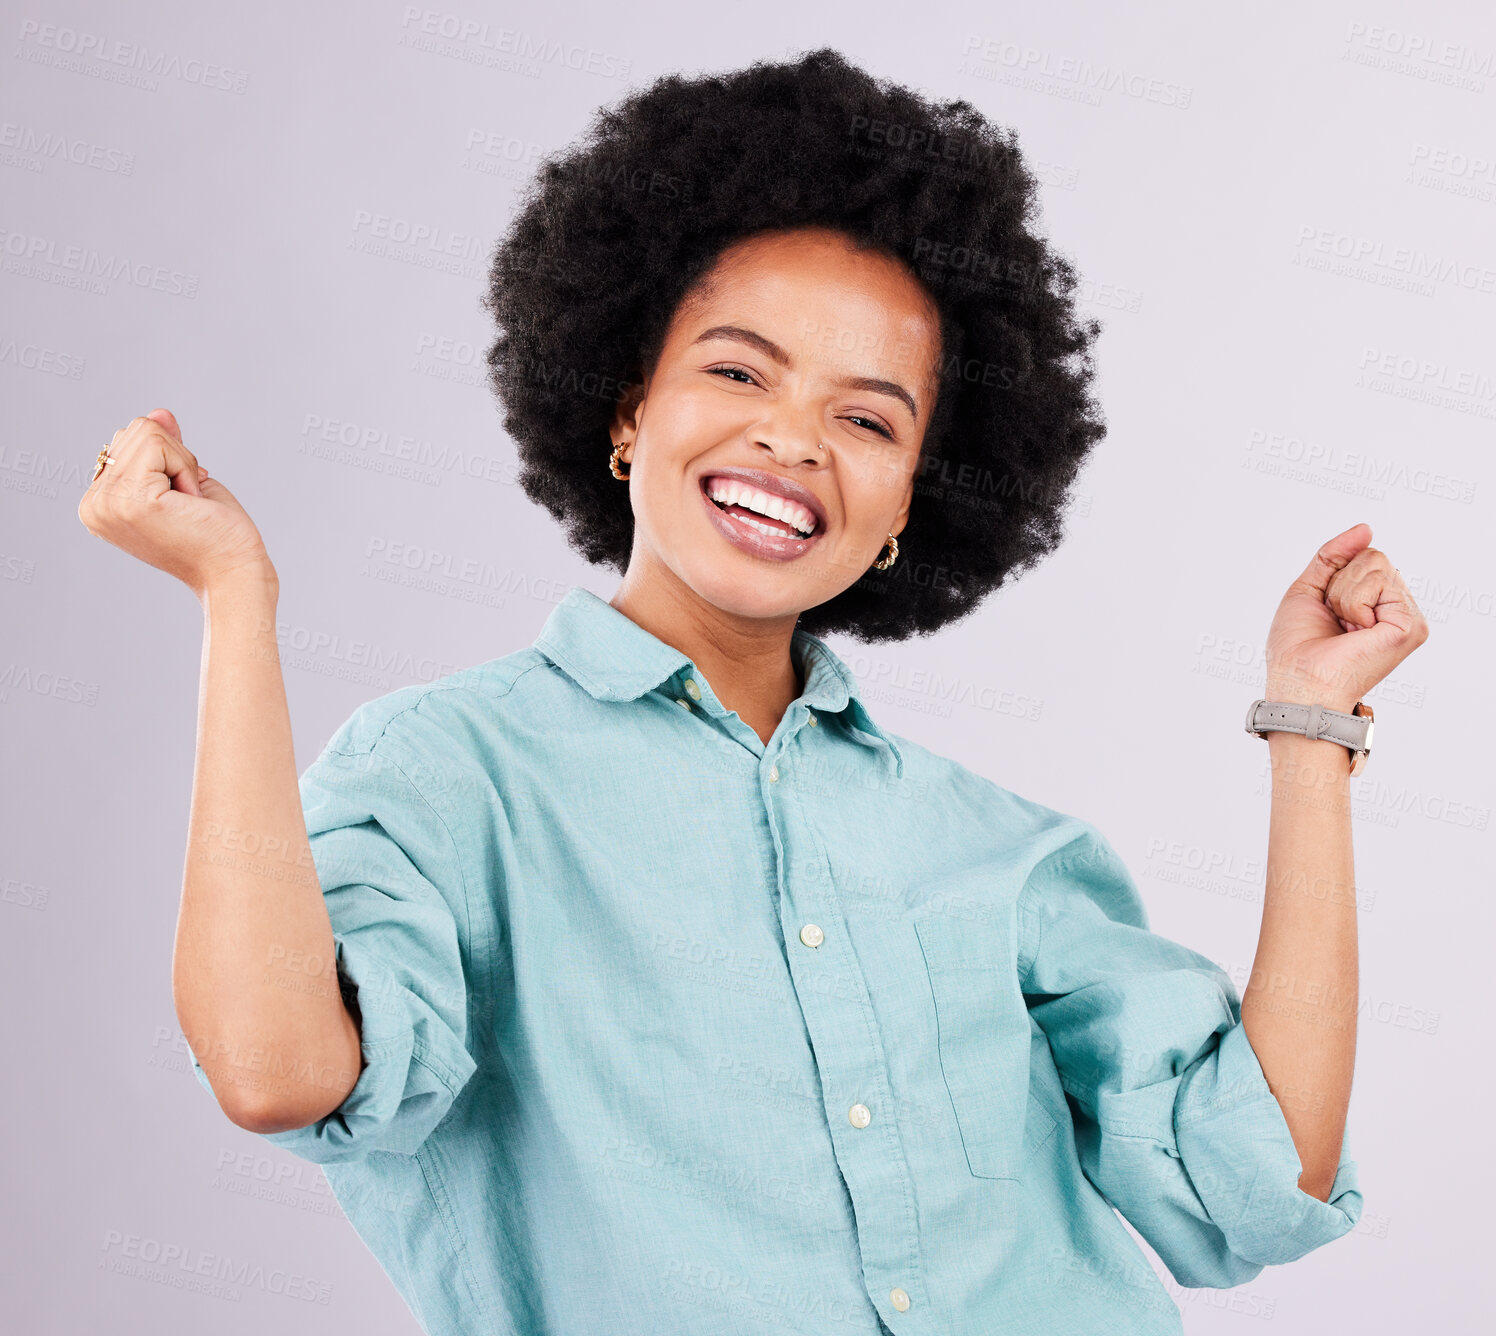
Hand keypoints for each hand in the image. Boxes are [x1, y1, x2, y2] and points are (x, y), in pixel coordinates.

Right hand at [77, 409, 274, 598]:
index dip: (167, 460)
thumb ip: (162, 446)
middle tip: (188, 501)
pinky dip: (186, 467)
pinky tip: (191, 502)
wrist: (234, 570)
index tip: (180, 501)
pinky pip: (159, 445)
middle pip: (134, 431)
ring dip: (182, 463)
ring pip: (147, 433)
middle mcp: (94, 505)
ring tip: (188, 503)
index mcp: (97, 504)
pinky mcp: (133, 499)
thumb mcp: (183, 478)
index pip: (127, 440)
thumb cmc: (214, 531)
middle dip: (175, 457)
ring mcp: (109, 503)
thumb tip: (159, 412)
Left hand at [1264, 522, 1429, 710]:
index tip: (1326, 610)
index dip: (1334, 576)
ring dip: (1345, 594)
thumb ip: (1334, 555)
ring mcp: (1406, 616)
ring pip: (1376, 562)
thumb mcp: (1309, 588)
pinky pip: (1381, 580)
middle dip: (1340, 583)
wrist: (1299, 679)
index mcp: (1374, 603)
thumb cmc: (1297, 646)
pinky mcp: (1411, 624)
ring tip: (1344, 627)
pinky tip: (1357, 631)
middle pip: (1372, 555)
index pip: (1362, 555)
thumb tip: (1366, 528)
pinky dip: (1355, 602)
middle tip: (1335, 621)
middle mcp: (1395, 608)